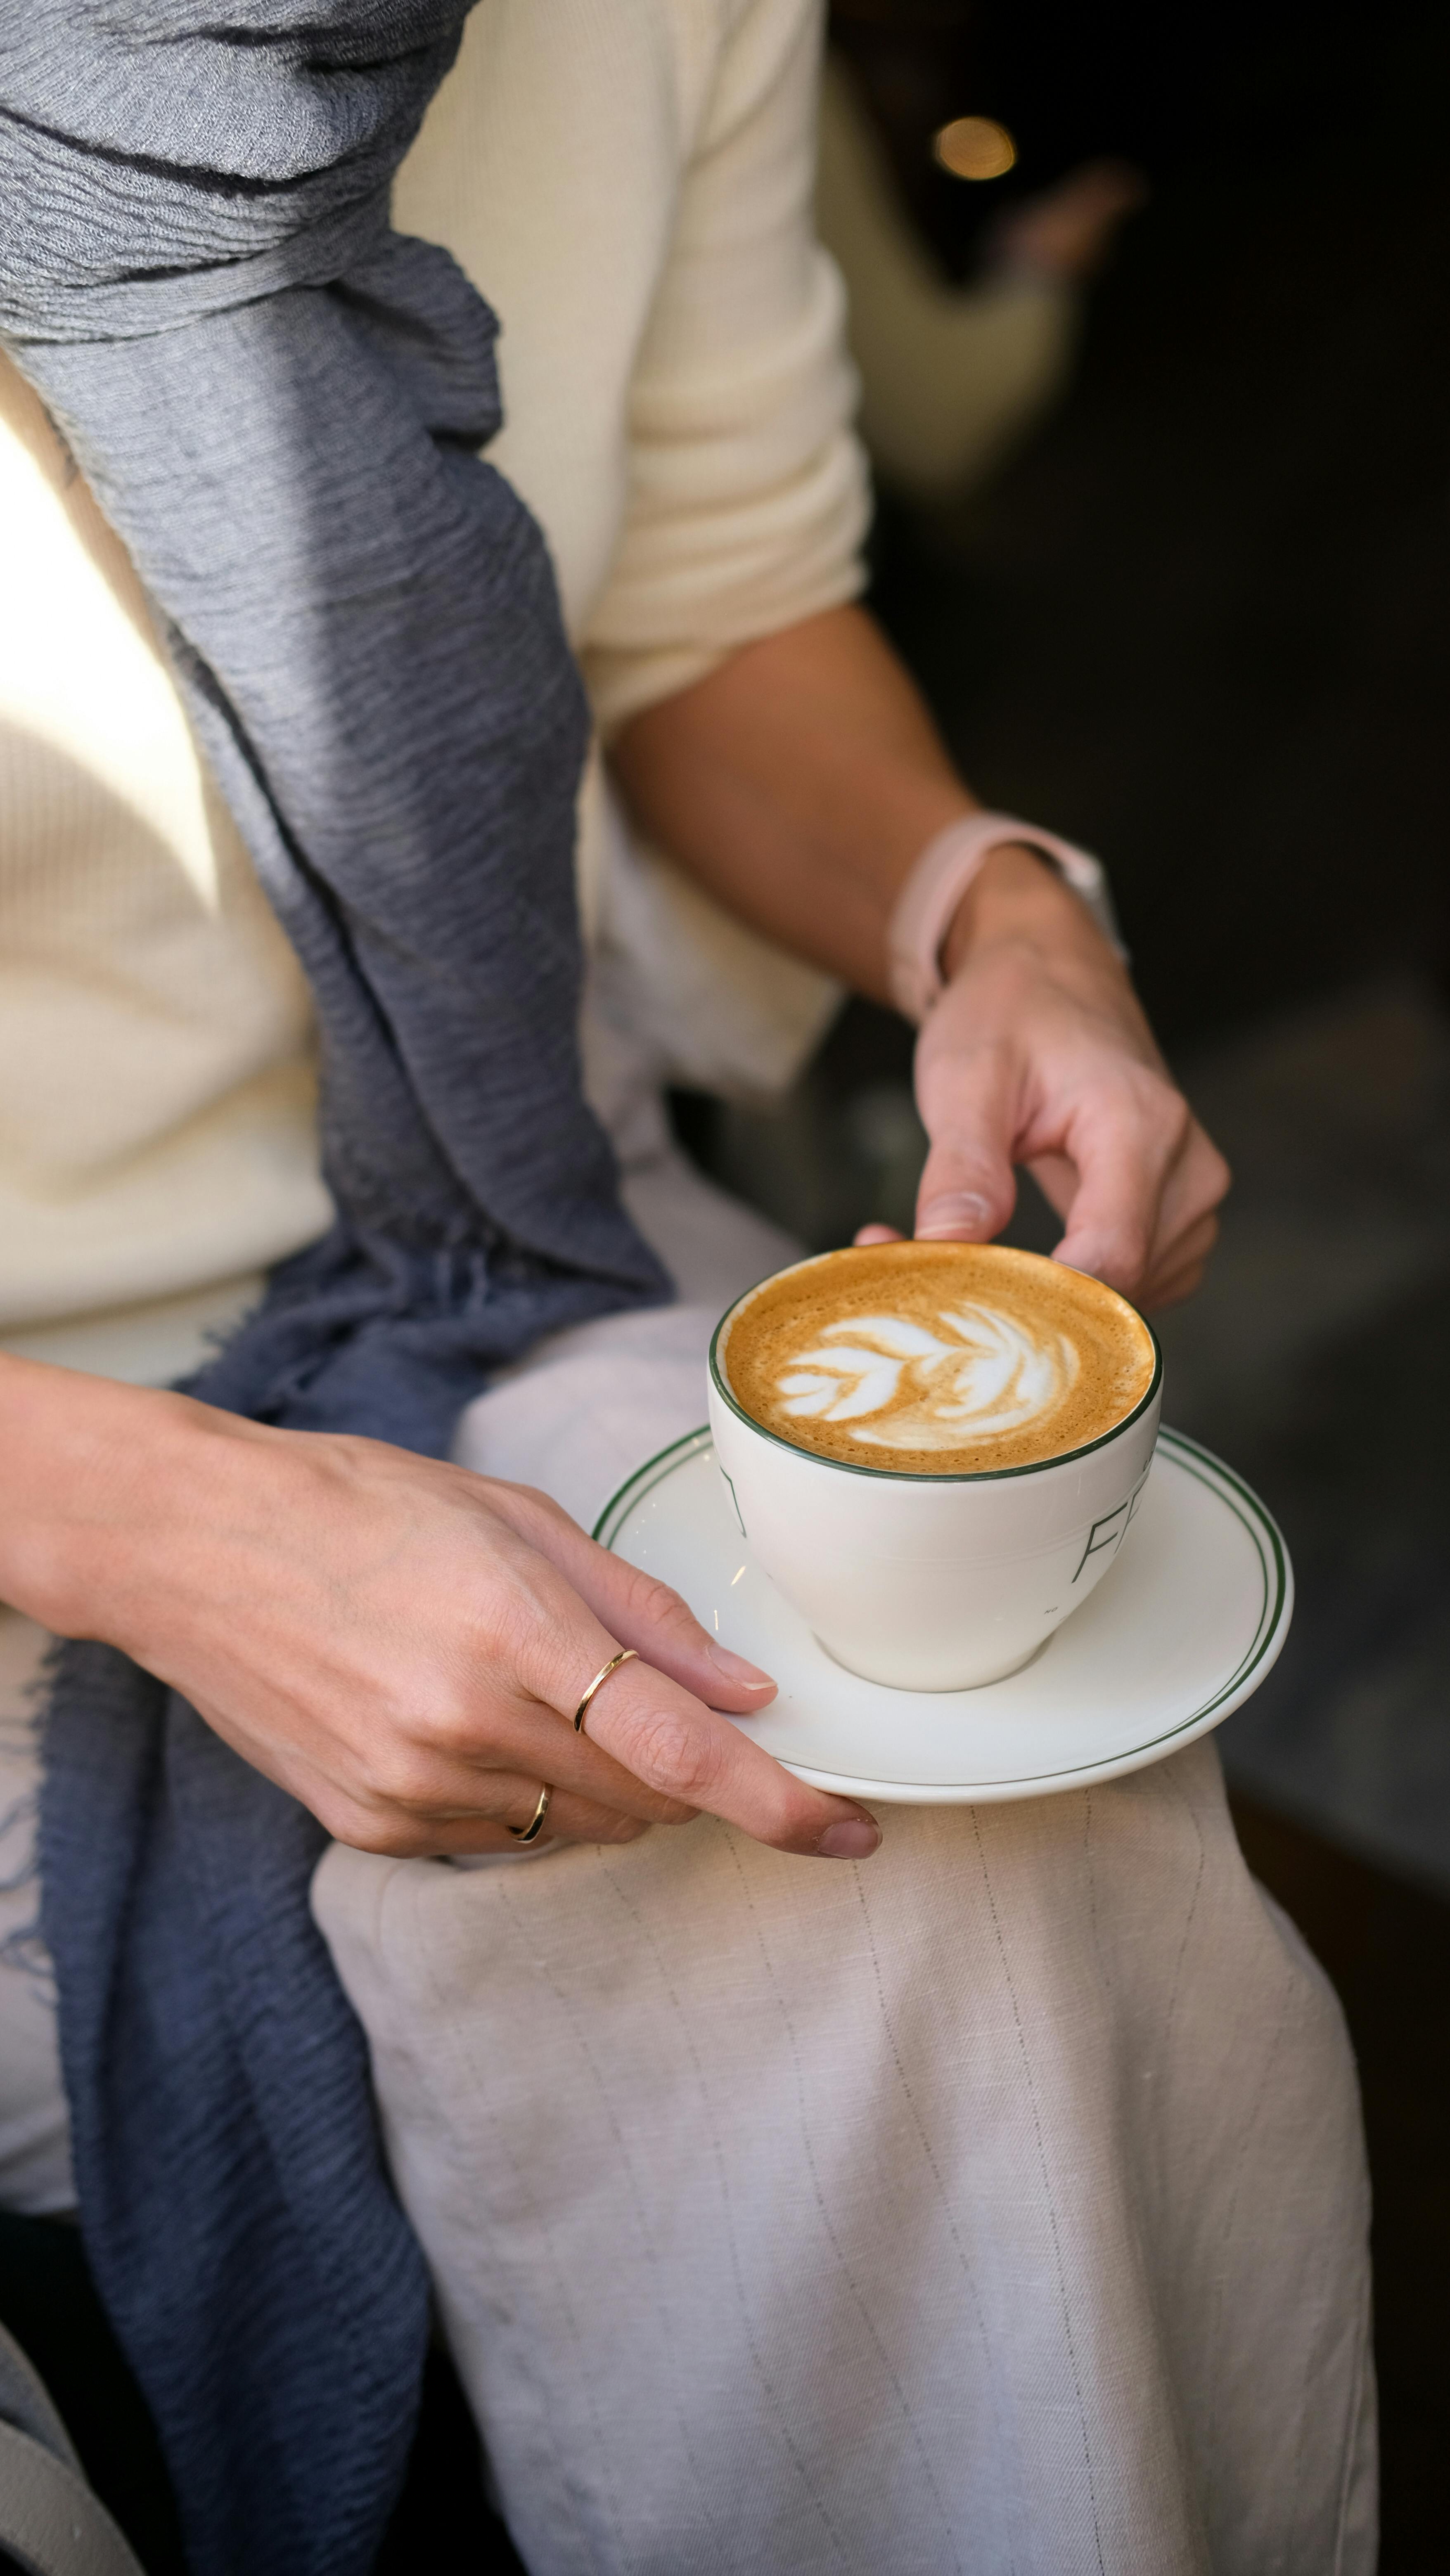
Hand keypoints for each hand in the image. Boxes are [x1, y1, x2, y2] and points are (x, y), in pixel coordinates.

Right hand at [8, 1366, 879, 1862]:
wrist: (194, 1548)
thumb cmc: (362, 1506)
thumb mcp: (519, 1520)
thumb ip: (644, 1613)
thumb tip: (748, 1693)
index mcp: (511, 1631)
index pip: (681, 1751)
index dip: (782, 1804)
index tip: (854, 1830)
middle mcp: (462, 1726)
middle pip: (644, 1796)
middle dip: (695, 1771)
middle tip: (675, 1705)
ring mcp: (411, 1787)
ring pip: (581, 1825)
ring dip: (614, 1782)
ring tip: (555, 1693)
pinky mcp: (370, 1825)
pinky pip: (502, 1837)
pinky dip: (531, 1794)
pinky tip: (483, 1721)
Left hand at [858, 846, 1228, 1309]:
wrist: (1051, 974)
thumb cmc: (1009, 1014)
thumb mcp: (966, 1078)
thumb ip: (962, 1169)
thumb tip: (945, 1251)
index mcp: (1140, 1124)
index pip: (1114, 1256)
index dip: (1044, 1299)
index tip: (968, 1302)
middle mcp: (1187, 1165)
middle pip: (1125, 1286)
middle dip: (1036, 1301)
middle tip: (947, 1278)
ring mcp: (1193, 1195)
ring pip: (1135, 1299)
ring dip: (1058, 1300)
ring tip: (982, 1258)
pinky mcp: (1180, 1216)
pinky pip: (1142, 1285)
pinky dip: (1084, 1290)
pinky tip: (1030, 1262)